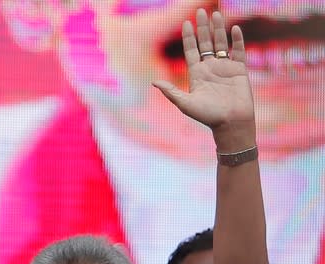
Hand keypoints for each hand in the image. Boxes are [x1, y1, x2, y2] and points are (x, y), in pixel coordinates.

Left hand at [153, 9, 254, 151]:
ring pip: (221, 43)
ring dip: (218, 29)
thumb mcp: (185, 104)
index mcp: (197, 74)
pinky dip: (237, 40)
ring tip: (216, 14)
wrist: (231, 123)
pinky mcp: (239, 70)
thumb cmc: (207, 116)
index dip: (188, 37)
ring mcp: (225, 67)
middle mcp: (210, 68)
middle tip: (200, 11)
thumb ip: (171, 92)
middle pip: (205, 43)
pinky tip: (234, 28)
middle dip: (202, 27)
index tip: (186, 22)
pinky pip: (238, 51)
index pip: (191, 51)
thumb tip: (153, 82)